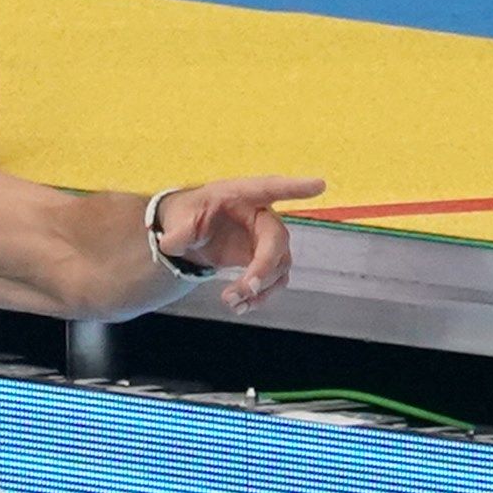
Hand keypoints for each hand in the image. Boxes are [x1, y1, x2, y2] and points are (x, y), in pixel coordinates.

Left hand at [154, 175, 321, 315]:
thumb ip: (178, 230)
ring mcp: (267, 240)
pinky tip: (240, 307)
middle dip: (264, 266)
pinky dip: (259, 296)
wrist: (190, 234)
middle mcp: (261, 216)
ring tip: (231, 302)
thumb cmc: (189, 214)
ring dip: (259, 288)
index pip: (271, 188)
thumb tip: (173, 243)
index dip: (295, 187)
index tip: (319, 185)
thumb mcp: (178, 218)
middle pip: (277, 240)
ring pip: (279, 266)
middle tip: (247, 287)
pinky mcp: (265, 260)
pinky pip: (273, 280)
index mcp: (241, 195)